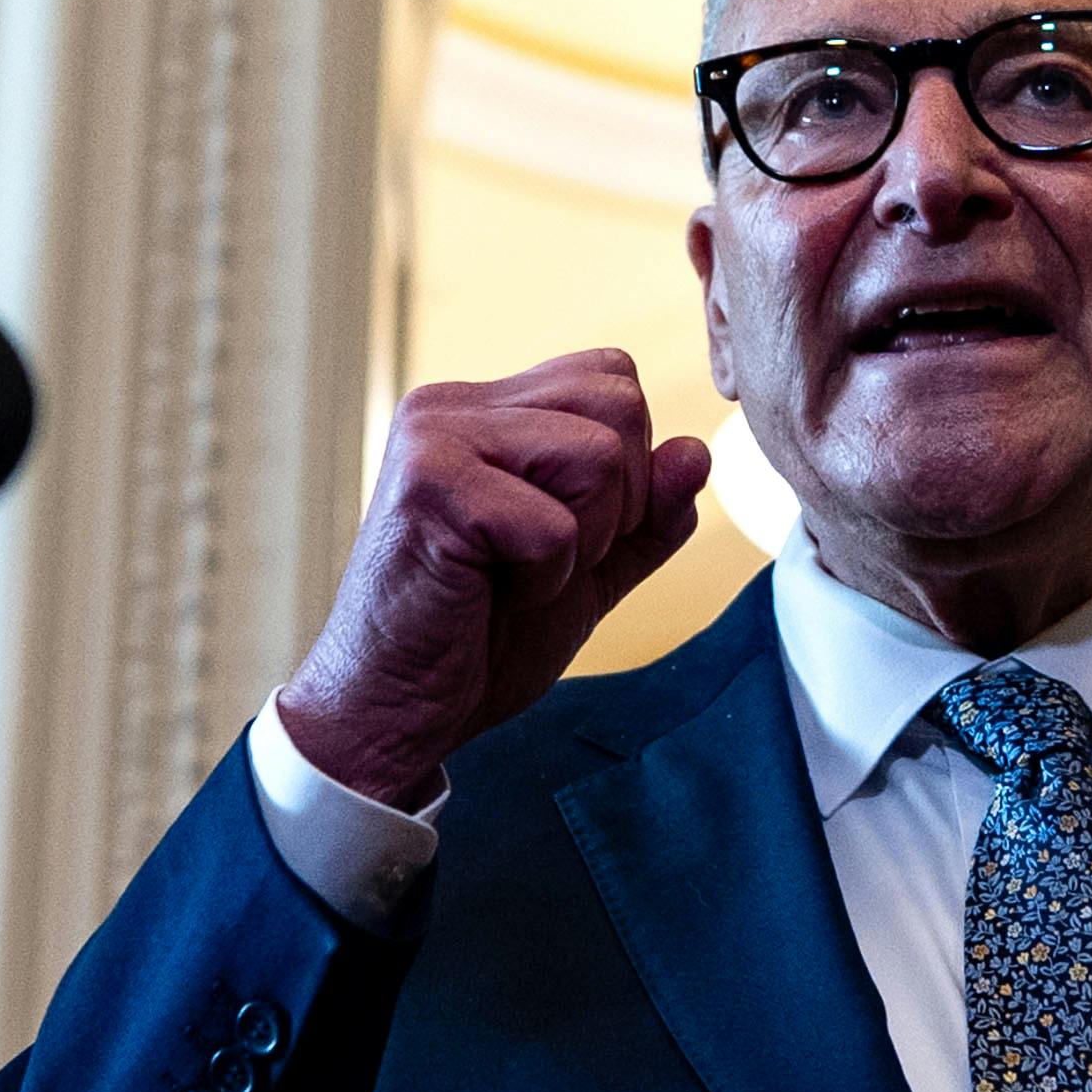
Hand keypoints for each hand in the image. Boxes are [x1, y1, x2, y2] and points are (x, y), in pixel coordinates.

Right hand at [268, 353, 711, 811]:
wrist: (392, 713)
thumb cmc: (477, 642)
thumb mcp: (589, 572)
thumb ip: (649, 516)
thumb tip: (699, 450)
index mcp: (482, 409)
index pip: (613, 378)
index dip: (628, 468)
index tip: (564, 535)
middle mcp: (450, 406)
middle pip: (619, 404)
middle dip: (617, 503)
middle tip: (540, 561)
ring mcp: (434, 439)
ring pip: (598, 456)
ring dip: (581, 544)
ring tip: (512, 576)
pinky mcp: (430, 488)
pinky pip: (556, 525)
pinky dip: (545, 580)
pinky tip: (486, 597)